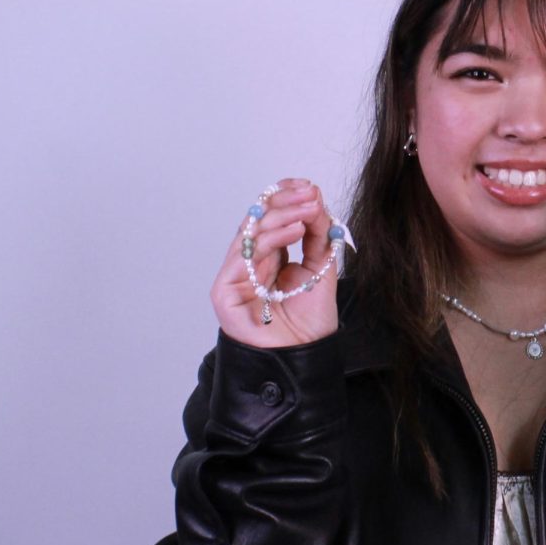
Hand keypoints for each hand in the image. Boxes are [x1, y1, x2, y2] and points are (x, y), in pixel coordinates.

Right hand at [210, 178, 340, 346]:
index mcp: (270, 257)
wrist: (303, 359)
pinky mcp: (225, 290)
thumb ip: (318, 237)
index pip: (271, 218)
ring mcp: (236, 276)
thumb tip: (317, 202)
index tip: (308, 185)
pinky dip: (271, 238)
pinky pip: (245, 255)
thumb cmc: (309, 323)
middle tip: (310, 193)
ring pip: (252, 233)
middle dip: (285, 202)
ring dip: (283, 216)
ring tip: (309, 209)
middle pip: (259, 221)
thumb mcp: (321, 270)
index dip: (286, 198)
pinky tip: (294, 230)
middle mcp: (250, 263)